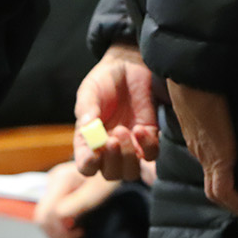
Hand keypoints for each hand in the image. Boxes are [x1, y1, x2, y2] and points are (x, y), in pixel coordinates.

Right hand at [34, 161, 118, 237]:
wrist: (110, 163)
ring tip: (76, 236)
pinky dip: (58, 229)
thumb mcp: (97, 191)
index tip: (79, 233)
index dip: (61, 229)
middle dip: (57, 234)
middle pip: (41, 217)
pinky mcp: (54, 193)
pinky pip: (49, 216)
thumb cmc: (108, 177)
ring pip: (42, 219)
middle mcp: (52, 181)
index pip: (49, 212)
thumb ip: (77, 204)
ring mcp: (52, 187)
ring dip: (57, 234)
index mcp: (61, 179)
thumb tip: (59, 218)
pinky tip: (72, 231)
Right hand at [74, 43, 159, 179]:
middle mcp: (109, 148)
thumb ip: (87, 108)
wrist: (130, 64)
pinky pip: (151, 154)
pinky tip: (141, 127)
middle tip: (113, 138)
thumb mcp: (90, 89)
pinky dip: (147, 146)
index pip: (86, 165)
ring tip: (126, 130)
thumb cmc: (105, 78)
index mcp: (89, 141)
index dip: (89, 165)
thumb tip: (86, 126)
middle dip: (112, 161)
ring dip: (128, 157)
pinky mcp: (149, 137)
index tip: (94, 155)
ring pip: (131, 171)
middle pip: (110, 173)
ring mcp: (130, 145)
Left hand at [167, 79, 237, 214]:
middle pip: (211, 186)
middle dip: (228, 198)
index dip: (222, 182)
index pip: (209, 168)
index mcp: (198, 139)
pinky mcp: (218, 157)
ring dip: (231, 200)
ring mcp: (206, 155)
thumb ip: (219, 110)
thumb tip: (231, 106)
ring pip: (215, 190)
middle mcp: (200, 151)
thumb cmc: (203, 81)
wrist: (192, 76)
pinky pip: (223, 189)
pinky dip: (234, 200)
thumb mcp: (213, 100)